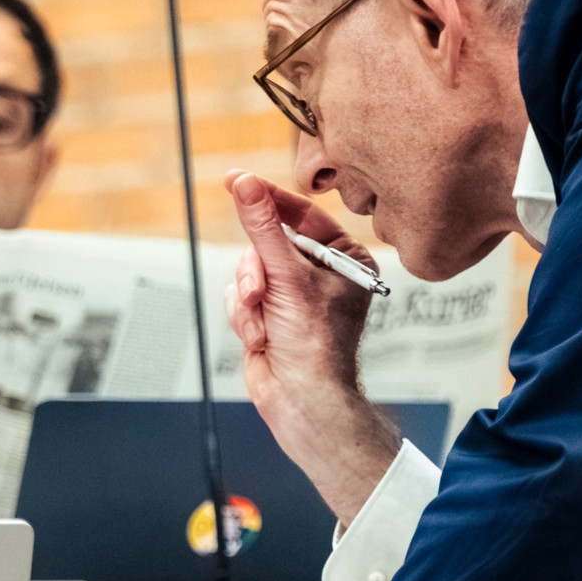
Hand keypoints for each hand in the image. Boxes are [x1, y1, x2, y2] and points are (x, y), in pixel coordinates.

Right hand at [226, 171, 399, 526]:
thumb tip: (244, 184)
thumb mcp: (287, 276)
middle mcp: (319, 274)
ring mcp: (292, 295)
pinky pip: (238, 295)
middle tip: (259, 291)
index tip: (236, 181)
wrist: (302, 399)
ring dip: (248, 299)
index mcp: (344, 257)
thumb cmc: (316, 345)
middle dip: (256, 272)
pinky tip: (260, 336)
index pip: (301, 214)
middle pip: (265, 243)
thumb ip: (262, 227)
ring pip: (247, 270)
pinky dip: (243, 316)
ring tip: (264, 323)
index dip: (267, 200)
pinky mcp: (268, 314)